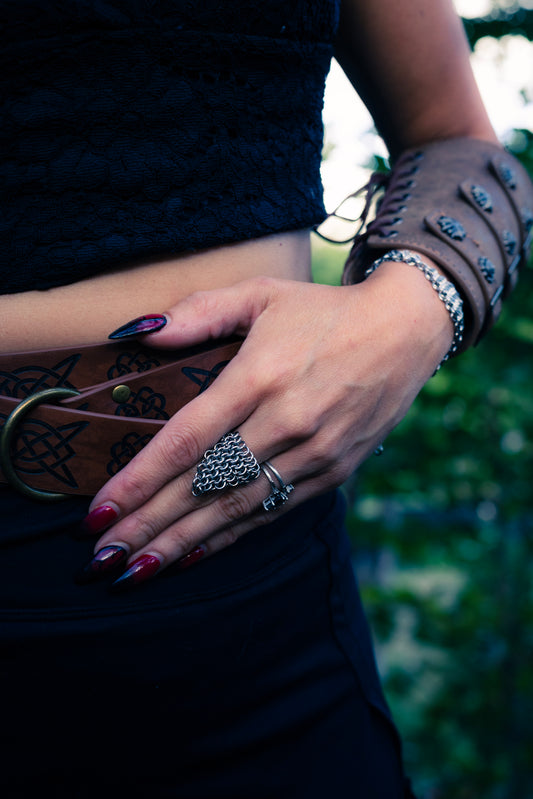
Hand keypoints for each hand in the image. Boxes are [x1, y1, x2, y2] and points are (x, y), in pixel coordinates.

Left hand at [81, 263, 452, 589]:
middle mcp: (285, 422)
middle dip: (147, 525)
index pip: (186, 441)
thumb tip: (135, 332)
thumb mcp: (261, 294)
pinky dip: (230, 537)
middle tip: (100, 560)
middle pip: (203, 486)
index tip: (98, 513)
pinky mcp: (334, 471)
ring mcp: (314, 453)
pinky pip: (272, 512)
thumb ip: (198, 312)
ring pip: (235, 508)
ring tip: (135, 571)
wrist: (405, 331)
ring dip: (182, 543)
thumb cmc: (324, 310)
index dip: (139, 481)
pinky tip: (193, 555)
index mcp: (259, 376)